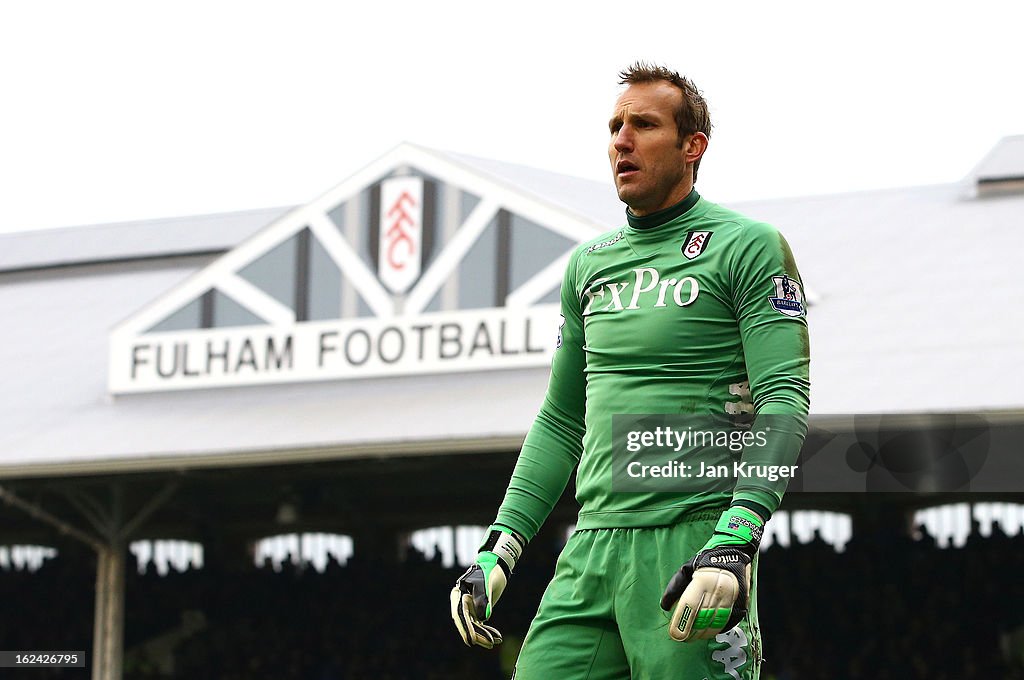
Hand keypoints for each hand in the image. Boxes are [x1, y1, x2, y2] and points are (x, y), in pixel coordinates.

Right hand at [450, 526, 524, 648]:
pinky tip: (497, 637)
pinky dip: (488, 631)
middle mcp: (462, 602)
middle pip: (467, 622)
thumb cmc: (490, 570)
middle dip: (477, 634)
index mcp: (459, 594)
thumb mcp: (488, 583)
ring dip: (484, 635)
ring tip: (496, 642)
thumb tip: (484, 618)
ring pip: (474, 625)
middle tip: (489, 644)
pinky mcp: (477, 610)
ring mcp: (469, 607)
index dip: (465, 628)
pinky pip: (480, 624)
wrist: (497, 564)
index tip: (471, 640)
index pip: (460, 614)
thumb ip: (485, 599)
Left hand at [660, 506, 763, 641]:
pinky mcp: (741, 603)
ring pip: (715, 623)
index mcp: (703, 580)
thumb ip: (675, 587)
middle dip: (690, 631)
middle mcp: (719, 590)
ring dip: (703, 633)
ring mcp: (732, 598)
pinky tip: (708, 632)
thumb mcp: (686, 568)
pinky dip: (717, 629)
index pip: (690, 605)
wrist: (735, 551)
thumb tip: (665, 606)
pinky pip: (728, 622)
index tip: (674, 633)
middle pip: (702, 618)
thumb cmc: (706, 560)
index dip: (681, 621)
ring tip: (693, 637)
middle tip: (681, 637)